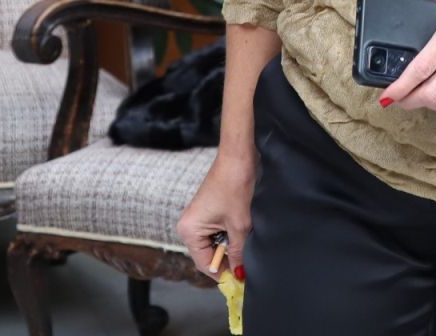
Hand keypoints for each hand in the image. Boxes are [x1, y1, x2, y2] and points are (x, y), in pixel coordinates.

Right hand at [177, 153, 253, 280]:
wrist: (238, 156)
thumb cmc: (236, 186)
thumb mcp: (240, 224)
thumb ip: (238, 250)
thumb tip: (239, 272)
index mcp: (189, 231)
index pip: (203, 263)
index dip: (221, 272)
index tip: (239, 279)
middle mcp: (188, 226)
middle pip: (207, 254)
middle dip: (227, 258)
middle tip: (246, 264)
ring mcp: (197, 218)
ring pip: (214, 242)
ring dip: (230, 245)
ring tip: (245, 242)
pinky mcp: (207, 211)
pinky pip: (216, 231)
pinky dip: (229, 234)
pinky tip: (242, 230)